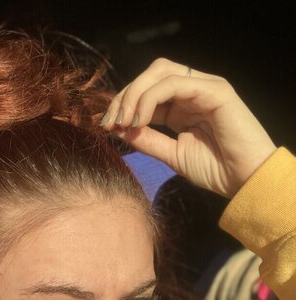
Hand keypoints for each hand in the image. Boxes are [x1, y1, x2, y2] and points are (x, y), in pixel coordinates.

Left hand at [101, 58, 276, 197]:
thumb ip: (147, 140)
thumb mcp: (171, 154)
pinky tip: (140, 120)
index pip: (145, 91)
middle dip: (123, 96)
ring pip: (160, 72)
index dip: (122, 104)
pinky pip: (174, 83)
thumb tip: (118, 129)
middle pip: (149, 75)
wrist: (243, 180)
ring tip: (123, 121)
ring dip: (134, 94)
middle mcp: (192, 91)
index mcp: (182, 105)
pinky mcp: (214, 89)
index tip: (104, 126)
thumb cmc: (214, 170)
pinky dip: (151, 98)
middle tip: (109, 122)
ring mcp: (204, 87)